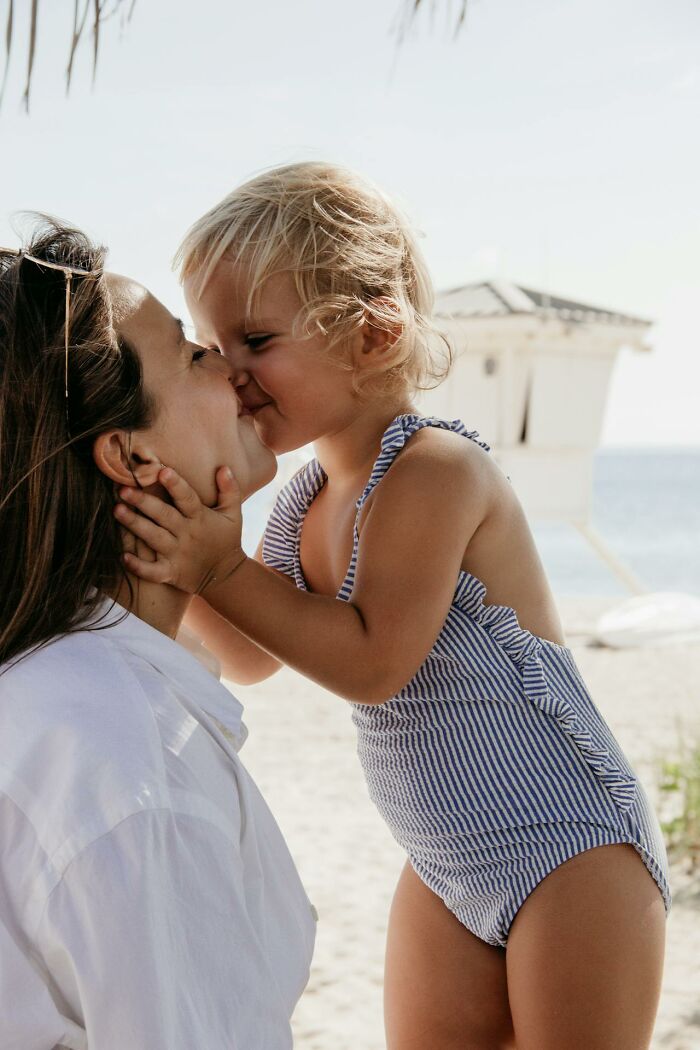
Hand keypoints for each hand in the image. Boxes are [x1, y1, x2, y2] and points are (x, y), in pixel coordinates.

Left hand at [114, 466, 246, 594]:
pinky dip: (138, 566)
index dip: (176, 485)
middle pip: (164, 516)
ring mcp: (177, 555)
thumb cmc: (226, 540)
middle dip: (144, 502)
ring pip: (153, 538)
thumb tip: (223, 468)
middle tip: (124, 490)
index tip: (162, 471)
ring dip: (135, 525)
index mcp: (200, 518)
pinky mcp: (170, 573)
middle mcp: (187, 535)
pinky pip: (153, 571)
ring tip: (117, 510)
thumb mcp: (233, 515)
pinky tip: (123, 557)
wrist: (226, 576)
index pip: (187, 498)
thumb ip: (230, 490)